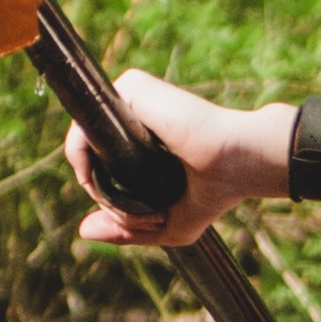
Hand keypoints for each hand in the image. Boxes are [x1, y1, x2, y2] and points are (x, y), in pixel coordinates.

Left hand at [64, 70, 288, 247]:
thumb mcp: (166, 224)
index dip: (108, 197)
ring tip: (143, 199)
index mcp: (142, 143)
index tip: (143, 218)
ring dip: (99, 187)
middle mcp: (134, 118)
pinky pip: (82, 129)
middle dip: (107, 199)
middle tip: (151, 211)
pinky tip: (111, 178)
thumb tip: (83, 232)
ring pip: (84, 148)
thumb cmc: (215, 192)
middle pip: (90, 161)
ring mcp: (130, 101)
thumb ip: (124, 230)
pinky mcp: (130, 89)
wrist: (237, 164)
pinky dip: (86, 160)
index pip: (101, 168)